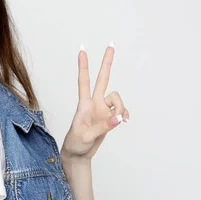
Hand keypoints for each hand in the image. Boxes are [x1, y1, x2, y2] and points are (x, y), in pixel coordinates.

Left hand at [61, 44, 128, 159]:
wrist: (78, 154)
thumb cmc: (76, 144)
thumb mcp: (85, 136)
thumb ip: (102, 126)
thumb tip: (118, 118)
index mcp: (84, 105)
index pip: (83, 82)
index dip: (83, 66)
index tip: (82, 51)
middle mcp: (93, 103)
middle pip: (102, 79)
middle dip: (107, 63)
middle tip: (111, 45)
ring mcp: (102, 109)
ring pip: (117, 98)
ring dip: (121, 108)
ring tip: (120, 121)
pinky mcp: (109, 117)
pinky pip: (121, 111)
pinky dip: (124, 115)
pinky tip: (124, 121)